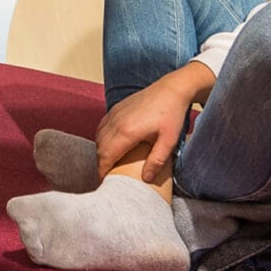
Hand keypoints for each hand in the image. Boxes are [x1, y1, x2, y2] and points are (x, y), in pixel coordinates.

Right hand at [92, 71, 201, 186]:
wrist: (171, 89)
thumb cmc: (172, 115)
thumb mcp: (169, 141)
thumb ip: (157, 161)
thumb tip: (145, 179)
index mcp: (127, 132)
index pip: (107, 155)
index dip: (103, 170)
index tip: (105, 181)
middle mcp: (116, 122)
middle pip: (100, 147)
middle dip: (101, 162)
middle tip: (107, 175)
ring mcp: (114, 113)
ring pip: (99, 136)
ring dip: (101, 150)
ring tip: (108, 162)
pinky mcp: (116, 108)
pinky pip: (102, 126)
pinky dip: (101, 137)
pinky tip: (109, 144)